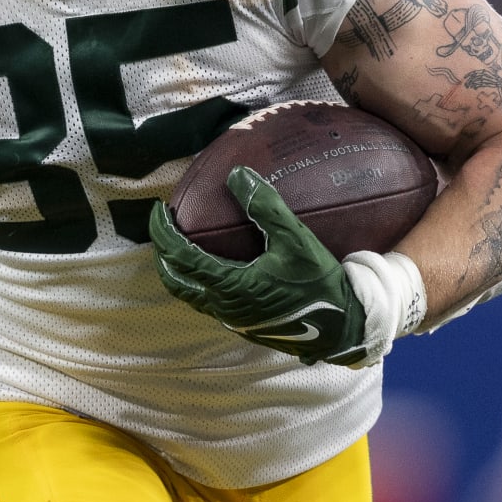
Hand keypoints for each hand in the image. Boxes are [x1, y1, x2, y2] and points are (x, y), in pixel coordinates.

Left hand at [149, 165, 369, 365]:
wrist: (343, 328)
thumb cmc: (321, 284)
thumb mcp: (296, 240)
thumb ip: (265, 206)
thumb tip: (237, 174)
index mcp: (230, 287)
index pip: (180, 257)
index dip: (163, 232)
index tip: (159, 209)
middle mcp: (224, 307)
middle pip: (175, 281)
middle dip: (163, 253)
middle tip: (164, 227)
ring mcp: (233, 319)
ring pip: (191, 295)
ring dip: (179, 270)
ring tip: (183, 244)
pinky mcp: (245, 325)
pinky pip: (209, 302)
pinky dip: (199, 281)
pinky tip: (215, 264)